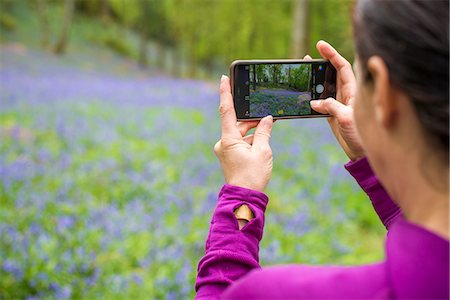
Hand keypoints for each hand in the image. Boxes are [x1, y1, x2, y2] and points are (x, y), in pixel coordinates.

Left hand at [214, 75, 273, 191]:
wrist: (244, 198)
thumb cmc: (252, 176)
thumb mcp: (262, 151)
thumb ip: (264, 132)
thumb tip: (266, 119)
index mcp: (228, 139)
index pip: (226, 110)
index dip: (225, 93)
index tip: (223, 78)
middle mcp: (224, 143)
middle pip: (238, 123)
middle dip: (252, 119)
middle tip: (266, 115)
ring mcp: (226, 150)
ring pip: (241, 134)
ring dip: (254, 133)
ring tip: (268, 133)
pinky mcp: (230, 156)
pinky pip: (240, 142)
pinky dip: (251, 141)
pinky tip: (262, 144)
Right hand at [309, 41, 364, 160]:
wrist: (361, 153)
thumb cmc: (361, 136)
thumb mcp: (346, 119)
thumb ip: (331, 107)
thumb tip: (314, 102)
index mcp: (353, 91)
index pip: (342, 67)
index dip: (332, 55)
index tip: (320, 45)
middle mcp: (347, 95)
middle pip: (333, 74)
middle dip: (321, 64)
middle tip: (307, 58)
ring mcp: (339, 104)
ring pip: (326, 87)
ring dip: (315, 80)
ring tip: (304, 72)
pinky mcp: (333, 114)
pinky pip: (321, 101)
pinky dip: (312, 97)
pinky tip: (305, 95)